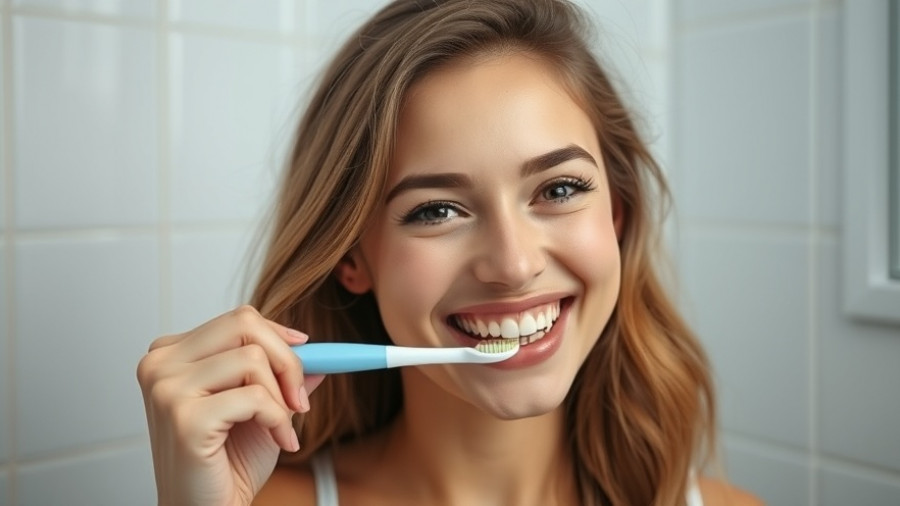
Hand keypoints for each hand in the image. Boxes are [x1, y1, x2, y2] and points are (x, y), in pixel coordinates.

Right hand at [136, 305, 323, 505]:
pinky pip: (254, 397)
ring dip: (282, 397)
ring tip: (283, 428)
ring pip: (253, 358)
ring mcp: (167, 388)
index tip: (306, 353)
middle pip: (244, 324)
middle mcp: (161, 364)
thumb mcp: (262, 408)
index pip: (238, 319)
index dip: (279, 336)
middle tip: (299, 397)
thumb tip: (317, 351)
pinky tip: (279, 441)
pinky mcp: (184, 417)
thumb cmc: (226, 465)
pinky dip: (278, 419)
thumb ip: (282, 376)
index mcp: (171, 354)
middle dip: (287, 359)